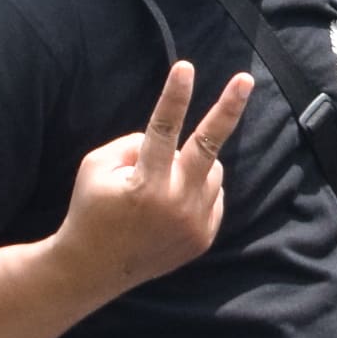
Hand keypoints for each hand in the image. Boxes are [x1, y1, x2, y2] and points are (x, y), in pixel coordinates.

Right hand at [56, 60, 248, 296]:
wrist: (94, 269)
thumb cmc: (91, 209)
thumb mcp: (96, 167)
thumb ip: (132, 144)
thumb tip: (168, 138)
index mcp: (145, 183)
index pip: (162, 129)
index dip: (175, 96)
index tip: (186, 67)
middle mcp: (176, 203)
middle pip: (209, 147)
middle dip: (228, 109)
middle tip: (245, 80)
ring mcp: (194, 223)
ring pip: (211, 171)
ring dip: (193, 164)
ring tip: (163, 183)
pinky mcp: (204, 237)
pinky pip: (214, 196)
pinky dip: (198, 188)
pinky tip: (171, 204)